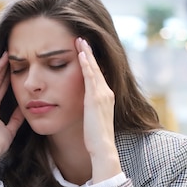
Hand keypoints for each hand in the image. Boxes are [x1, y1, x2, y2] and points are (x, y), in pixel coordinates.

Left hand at [76, 38, 121, 181]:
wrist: (102, 148)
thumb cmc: (94, 138)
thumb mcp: (92, 119)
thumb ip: (89, 109)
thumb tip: (82, 106)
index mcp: (105, 97)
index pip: (97, 75)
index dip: (91, 62)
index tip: (83, 50)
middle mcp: (106, 93)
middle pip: (97, 68)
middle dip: (89, 52)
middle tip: (81, 38)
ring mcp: (102, 95)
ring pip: (94, 69)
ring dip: (87, 53)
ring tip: (80, 40)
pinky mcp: (96, 99)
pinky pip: (91, 77)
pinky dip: (86, 64)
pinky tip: (81, 54)